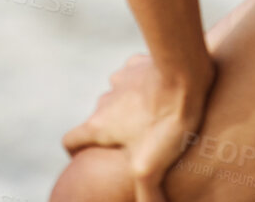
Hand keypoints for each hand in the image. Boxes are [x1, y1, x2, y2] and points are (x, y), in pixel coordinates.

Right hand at [61, 51, 214, 201]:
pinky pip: (132, 76)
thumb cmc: (166, 123)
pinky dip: (141, 86)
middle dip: (111, 134)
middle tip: (135, 146)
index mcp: (99, 125)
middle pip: (98, 121)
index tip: (88, 162)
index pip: (70, 141)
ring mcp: (120, 79)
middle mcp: (103, 101)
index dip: (75, 154)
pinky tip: (160, 93)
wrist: (184, 75)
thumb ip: (146, 195)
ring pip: (115, 97)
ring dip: (127, 108)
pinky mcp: (137, 65)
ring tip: (152, 120)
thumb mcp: (152, 168)